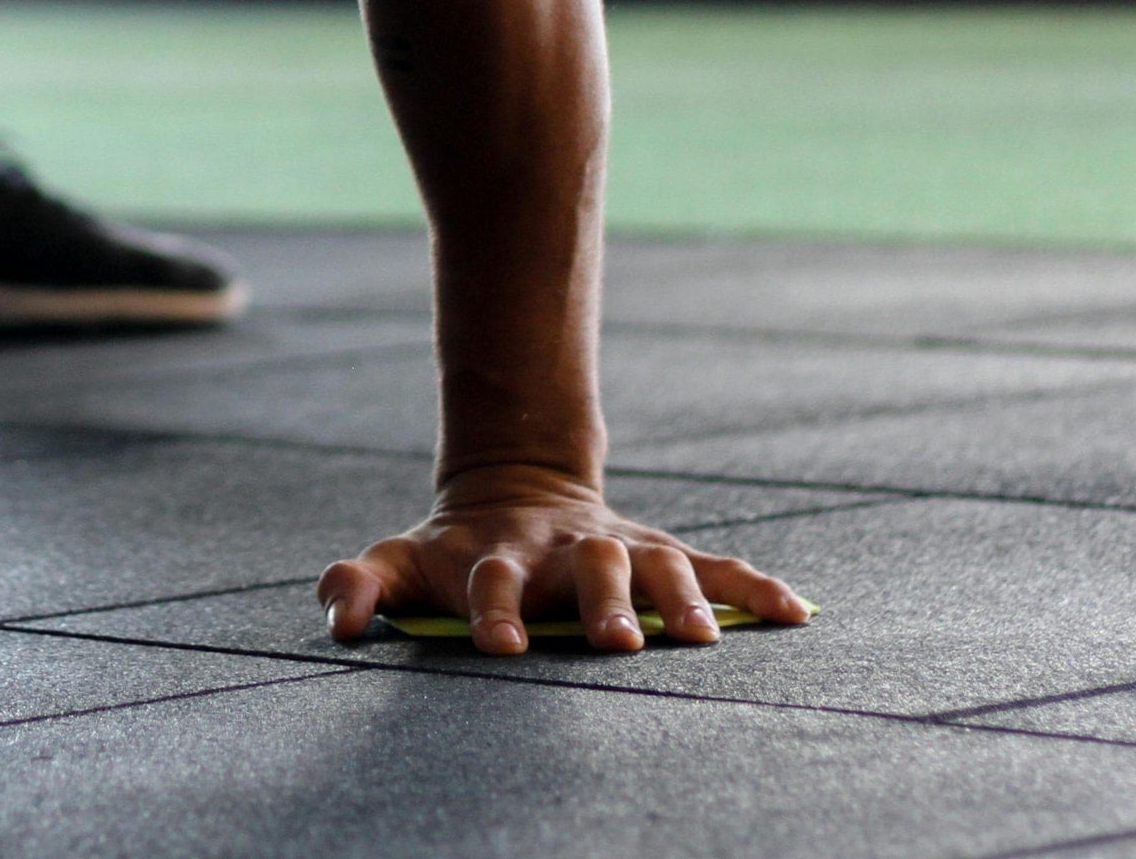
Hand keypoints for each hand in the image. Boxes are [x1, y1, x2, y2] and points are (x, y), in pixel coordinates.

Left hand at [315, 464, 809, 653]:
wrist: (514, 489)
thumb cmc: (452, 550)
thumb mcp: (400, 559)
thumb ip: (359, 583)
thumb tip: (338, 622)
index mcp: (502, 555)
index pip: (494, 579)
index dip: (494, 608)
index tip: (498, 645)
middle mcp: (568, 550)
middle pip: (592, 568)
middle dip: (606, 603)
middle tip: (617, 644)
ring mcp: (620, 548)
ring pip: (660, 564)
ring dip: (682, 598)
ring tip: (704, 640)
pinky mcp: (662, 553)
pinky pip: (717, 567)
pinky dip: (756, 587)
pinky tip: (798, 614)